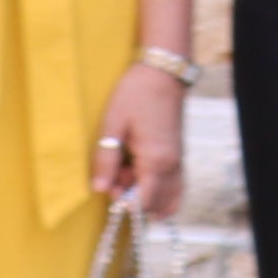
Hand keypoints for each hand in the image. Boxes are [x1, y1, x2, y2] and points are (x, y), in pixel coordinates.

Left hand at [94, 62, 188, 217]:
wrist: (162, 72)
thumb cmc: (135, 94)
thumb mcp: (112, 125)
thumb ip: (106, 160)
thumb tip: (100, 189)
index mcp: (156, 159)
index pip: (145, 200)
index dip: (125, 204)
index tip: (108, 190)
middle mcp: (172, 164)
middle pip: (159, 203)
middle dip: (134, 200)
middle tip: (114, 179)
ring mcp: (178, 159)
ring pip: (169, 196)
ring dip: (146, 194)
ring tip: (125, 174)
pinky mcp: (178, 154)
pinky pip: (173, 183)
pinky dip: (157, 187)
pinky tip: (136, 172)